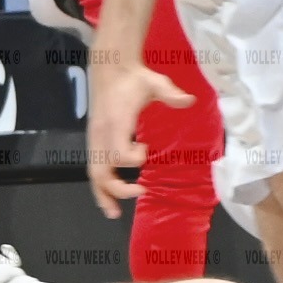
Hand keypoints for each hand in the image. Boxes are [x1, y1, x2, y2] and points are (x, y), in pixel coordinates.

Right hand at [86, 46, 199, 215]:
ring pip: (93, 174)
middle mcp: (101, 135)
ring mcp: (94, 140)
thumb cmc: (134, 78)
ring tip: (113, 213)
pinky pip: (93, 168)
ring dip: (103, 194)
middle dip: (117, 188)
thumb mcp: (155, 82)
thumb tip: (189, 100)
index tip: (147, 150)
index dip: (133, 157)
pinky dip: (99, 185)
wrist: (111, 69)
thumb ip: (170, 93)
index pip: (118, 151)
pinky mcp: (94, 141)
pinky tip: (107, 199)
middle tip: (141, 191)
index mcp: (115, 122)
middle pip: (100, 171)